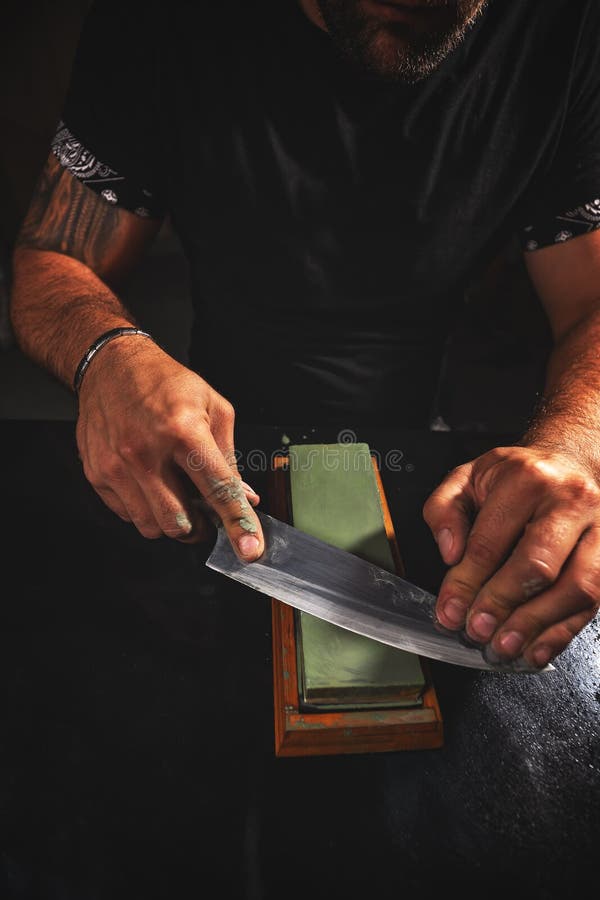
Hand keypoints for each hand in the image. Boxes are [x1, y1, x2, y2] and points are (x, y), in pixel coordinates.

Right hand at [76, 337, 263, 559]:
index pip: (218, 490)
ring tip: (176, 495)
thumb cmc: (166, 384)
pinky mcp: (97, 473)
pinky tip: (150, 484)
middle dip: (199, 529)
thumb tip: (245, 498)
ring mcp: (117, 466)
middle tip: (205, 516)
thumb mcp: (214, 408)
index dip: (238, 524)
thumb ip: (229, 457)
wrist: (112, 366)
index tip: (250, 551)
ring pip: (151, 527)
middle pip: (180, 523)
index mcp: (184, 432)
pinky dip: (144, 510)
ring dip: (171, 522)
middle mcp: (147, 452)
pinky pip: (127, 515)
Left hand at [423, 444, 599, 667]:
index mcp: (526, 479)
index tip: (450, 611)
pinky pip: (595, 601)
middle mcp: (570, 501)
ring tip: (504, 647)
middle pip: (538, 565)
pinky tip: (536, 649)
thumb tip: (450, 552)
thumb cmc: (517, 476)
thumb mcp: (468, 477)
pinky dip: (563, 632)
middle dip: (502, 605)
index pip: (490, 541)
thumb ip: (444, 510)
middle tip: (477, 631)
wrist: (571, 461)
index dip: (466, 582)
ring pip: (577, 587)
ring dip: (536, 625)